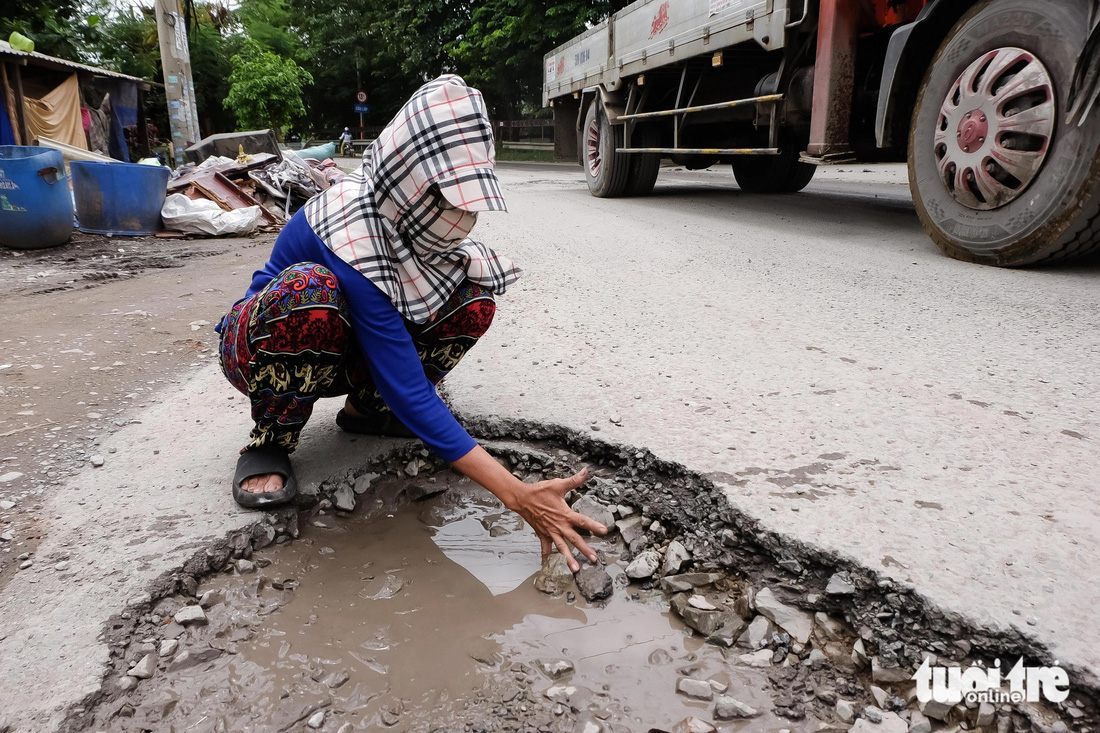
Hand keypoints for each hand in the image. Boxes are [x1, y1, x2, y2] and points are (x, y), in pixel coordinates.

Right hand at [451, 447, 608, 571]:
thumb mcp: (558, 484)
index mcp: (565, 514)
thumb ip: (574, 480)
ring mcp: (550, 532)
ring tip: (575, 568)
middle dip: (585, 550)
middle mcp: (559, 525)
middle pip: (575, 539)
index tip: (605, 532)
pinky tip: (548, 564)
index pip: (583, 521)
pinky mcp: (543, 534)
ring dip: (568, 558)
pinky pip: (546, 547)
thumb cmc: (539, 491)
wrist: (522, 498)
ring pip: (561, 547)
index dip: (594, 526)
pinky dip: (547, 556)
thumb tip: (586, 472)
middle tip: (594, 559)